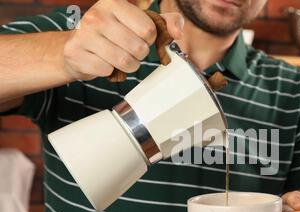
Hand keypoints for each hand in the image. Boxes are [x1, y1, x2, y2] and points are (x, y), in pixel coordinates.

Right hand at [62, 0, 183, 80]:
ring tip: (119, 58)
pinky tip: (102, 61)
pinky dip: (110, 71)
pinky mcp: (76, 53)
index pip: (149, 30)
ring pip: (125, 62)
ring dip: (128, 66)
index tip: (139, 36)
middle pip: (139, 48)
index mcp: (114, 2)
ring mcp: (84, 34)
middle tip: (129, 50)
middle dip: (139, 54)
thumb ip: (165, 22)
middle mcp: (97, 15)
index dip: (149, 38)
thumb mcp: (139, 21)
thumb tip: (177, 33)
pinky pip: (107, 71)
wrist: (76, 46)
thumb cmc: (112, 33)